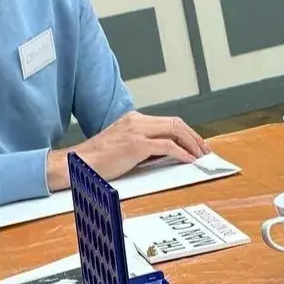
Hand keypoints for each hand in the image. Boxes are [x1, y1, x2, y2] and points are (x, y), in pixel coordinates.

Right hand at [48, 111, 206, 188]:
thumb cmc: (98, 160)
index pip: (167, 121)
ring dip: (191, 143)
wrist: (79, 163)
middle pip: (175, 123)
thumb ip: (143, 146)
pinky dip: (181, 152)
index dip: (185, 132)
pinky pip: (167, 146)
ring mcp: (136, 131)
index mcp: (133, 119)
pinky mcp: (136, 144)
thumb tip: (166, 154)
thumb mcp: (123, 147)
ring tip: (200, 155)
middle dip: (193, 136)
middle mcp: (136, 121)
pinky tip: (188, 160)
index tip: (196, 144)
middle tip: (204, 150)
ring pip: (174, 131)